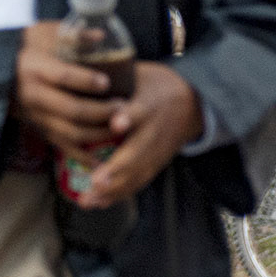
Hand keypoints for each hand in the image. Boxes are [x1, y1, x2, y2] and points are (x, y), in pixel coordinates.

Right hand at [14, 21, 124, 163]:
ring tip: (120, 126)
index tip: (107, 82)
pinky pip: (62, 146)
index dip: (86, 81)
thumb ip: (73, 34)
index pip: (63, 77)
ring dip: (98, 133)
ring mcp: (36, 116)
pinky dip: (82, 157)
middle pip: (72, 110)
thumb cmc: (26, 47)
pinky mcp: (39, 128)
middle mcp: (34, 95)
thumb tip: (101, 36)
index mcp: (36, 68)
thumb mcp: (45, 32)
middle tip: (122, 106)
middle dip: (101, 112)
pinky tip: (101, 161)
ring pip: (70, 132)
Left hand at [81, 62, 203, 208]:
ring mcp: (158, 150)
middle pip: (138, 152)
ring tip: (89, 200)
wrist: (194, 102)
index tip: (116, 123)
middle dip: (117, 170)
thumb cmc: (157, 85)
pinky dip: (121, 193)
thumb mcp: (141, 74)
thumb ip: (116, 78)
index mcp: (150, 103)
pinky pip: (140, 180)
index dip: (128, 117)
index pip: (141, 110)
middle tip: (96, 182)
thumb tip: (80, 74)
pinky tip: (100, 202)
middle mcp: (155, 130)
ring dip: (114, 189)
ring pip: (137, 173)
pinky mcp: (158, 162)